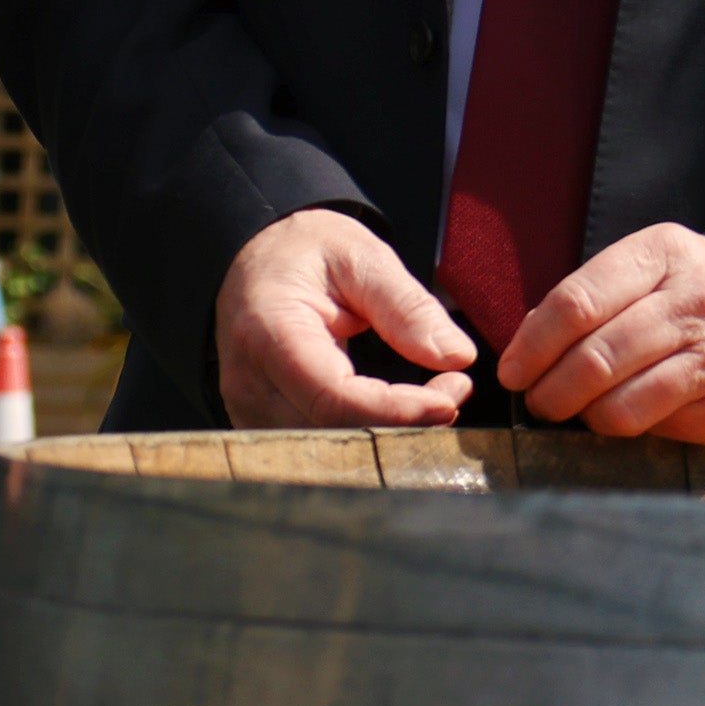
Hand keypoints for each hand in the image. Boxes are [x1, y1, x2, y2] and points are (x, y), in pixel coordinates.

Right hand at [215, 209, 477, 427]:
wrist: (255, 259)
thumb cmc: (304, 253)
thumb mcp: (362, 257)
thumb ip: (407, 307)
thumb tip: (457, 357)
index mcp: (268, 334)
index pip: (335, 399)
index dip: (398, 411)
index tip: (450, 398)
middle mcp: (248, 384)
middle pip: (333, 435)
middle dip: (403, 426)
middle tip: (453, 393)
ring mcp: (247, 411)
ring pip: (328, 452)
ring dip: (388, 436)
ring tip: (432, 400)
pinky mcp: (259, 425)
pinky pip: (317, 449)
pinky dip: (364, 439)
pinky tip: (397, 415)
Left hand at [497, 225, 704, 443]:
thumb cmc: (691, 298)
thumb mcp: (648, 272)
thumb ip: (591, 299)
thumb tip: (525, 348)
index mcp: (664, 252)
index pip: (578, 302)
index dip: (533, 345)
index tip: (512, 371)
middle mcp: (698, 297)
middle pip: (596, 357)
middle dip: (551, 391)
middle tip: (539, 403)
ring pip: (622, 403)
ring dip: (585, 416)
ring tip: (578, 413)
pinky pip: (658, 426)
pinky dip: (630, 427)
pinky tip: (629, 414)